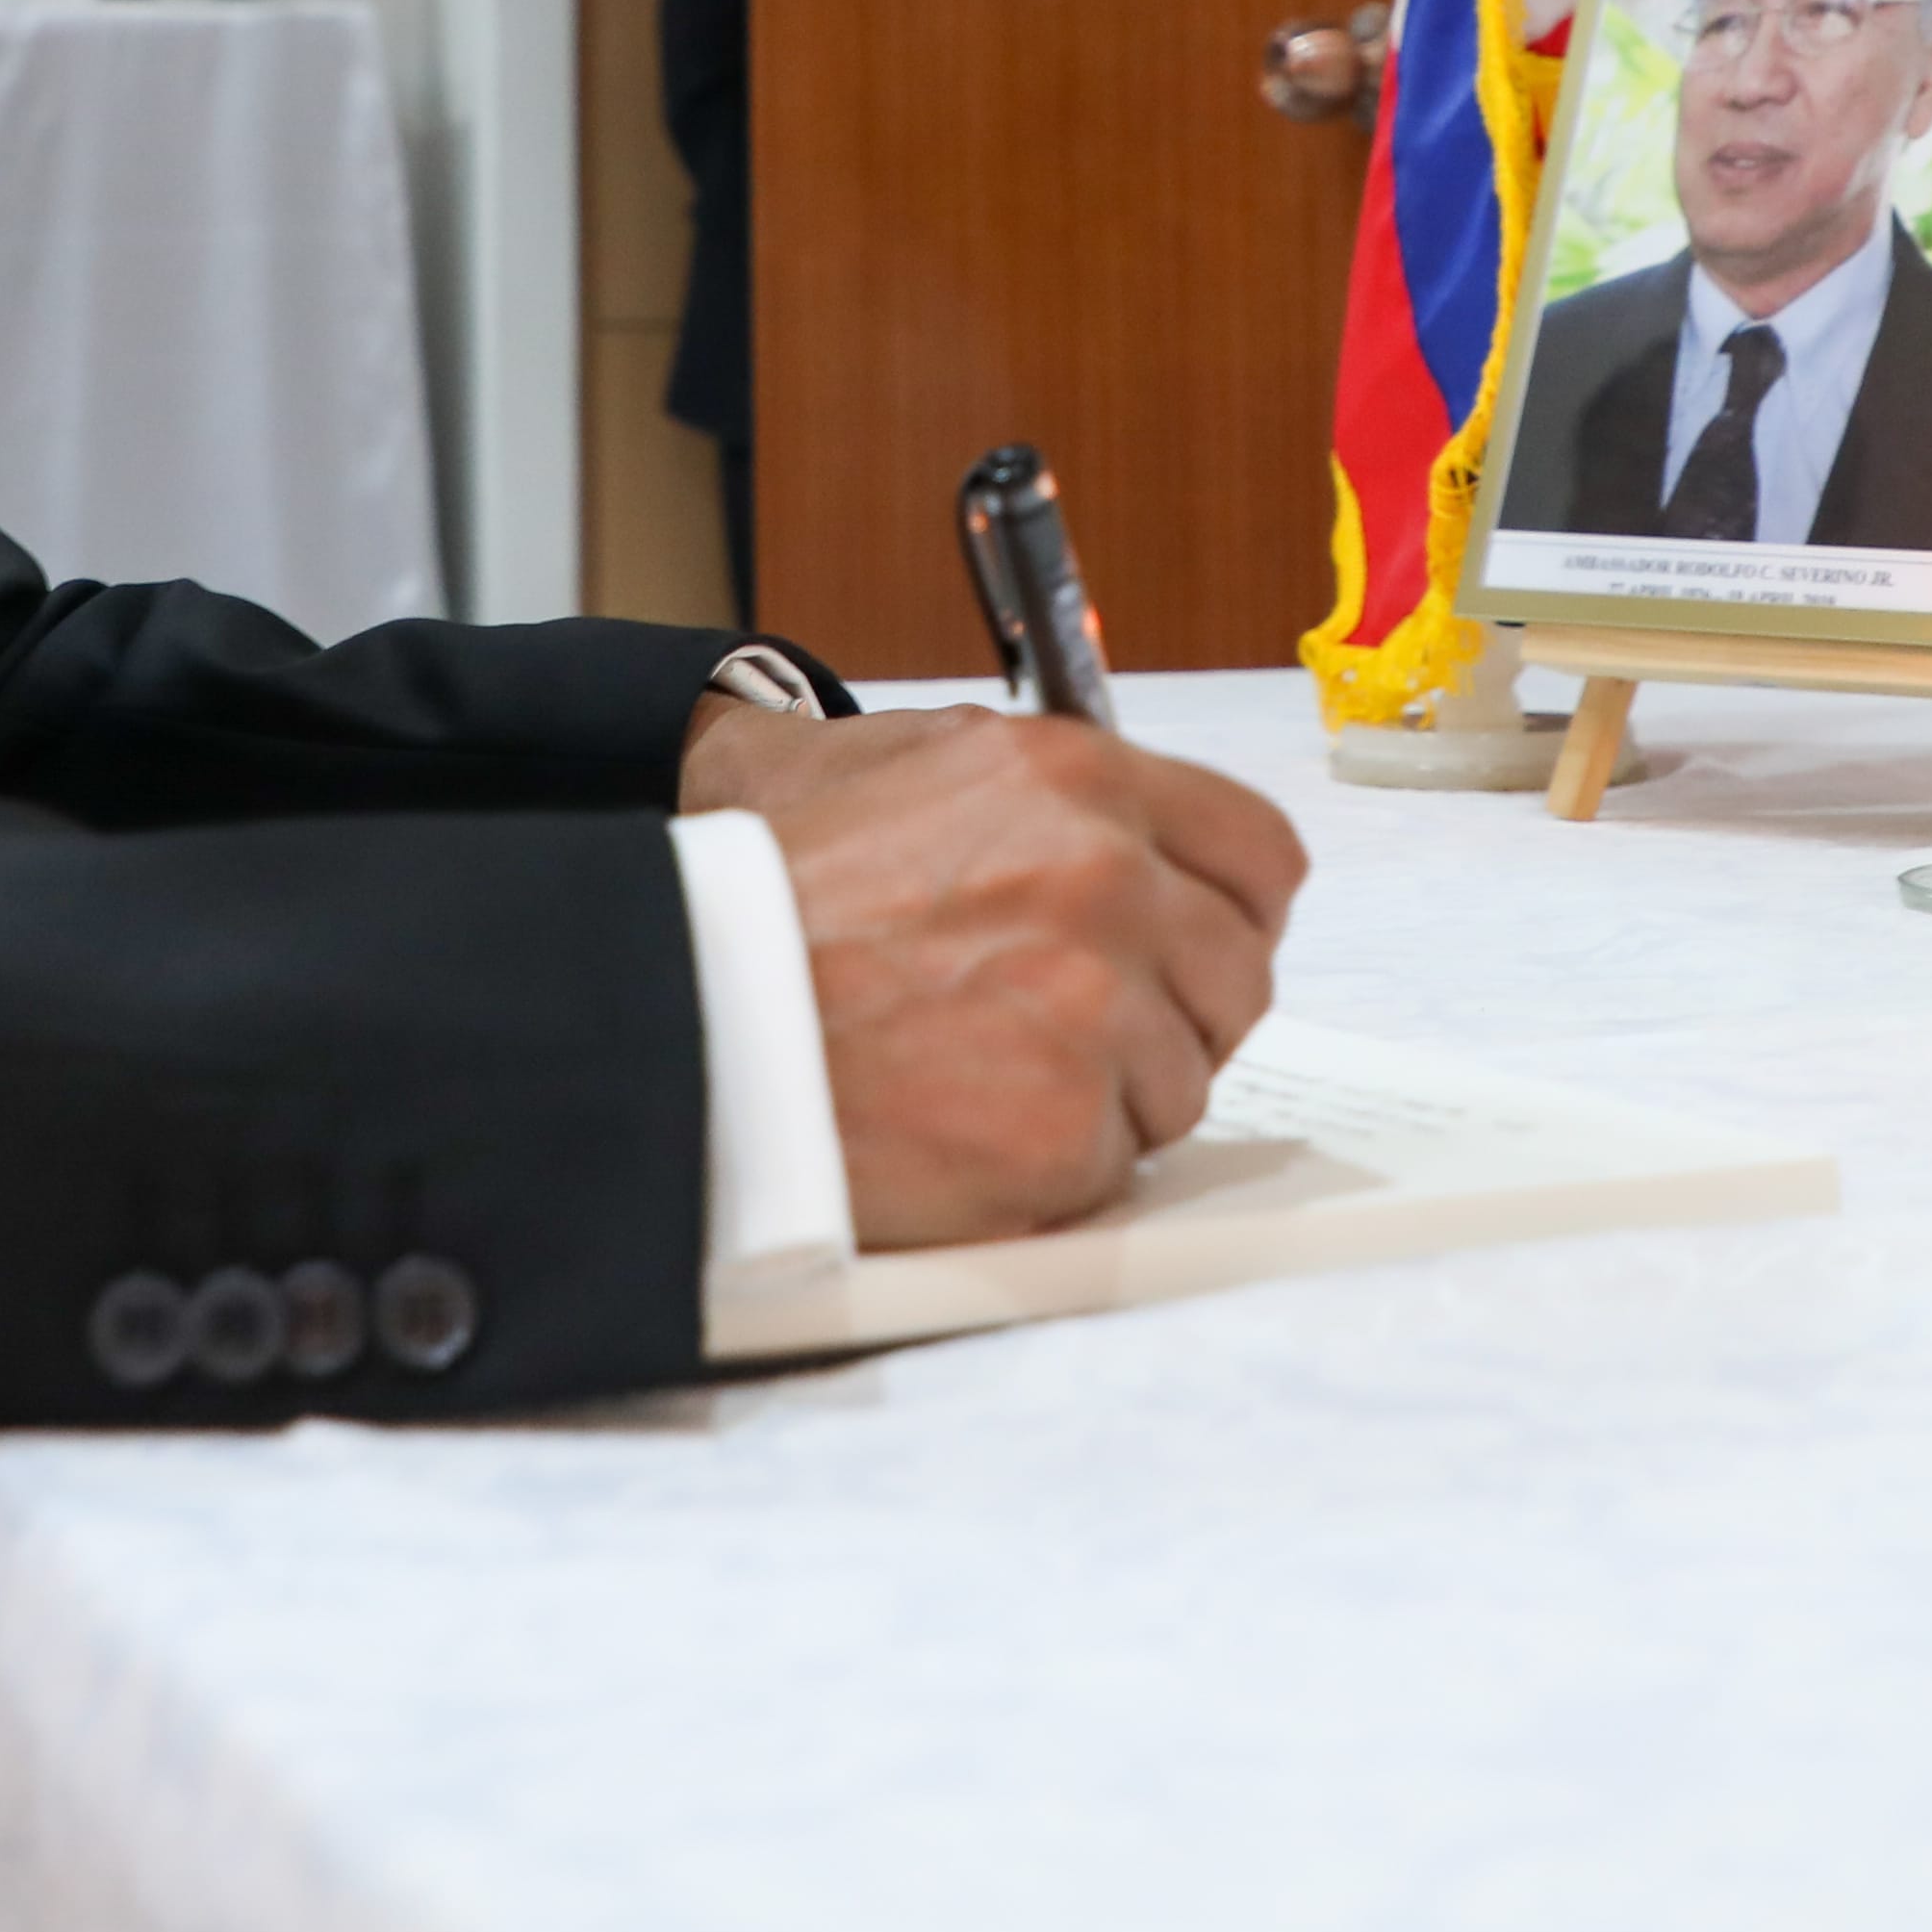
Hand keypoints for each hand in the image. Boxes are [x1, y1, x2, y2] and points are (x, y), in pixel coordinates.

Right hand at [697, 705, 1305, 1248]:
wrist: (675, 996)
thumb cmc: (762, 885)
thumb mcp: (897, 761)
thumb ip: (1033, 782)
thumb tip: (1123, 819)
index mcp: (1077, 781)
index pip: (1257, 856)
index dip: (1230, 913)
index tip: (1197, 948)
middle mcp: (1104, 880)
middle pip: (1236, 978)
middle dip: (1173, 1015)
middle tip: (1074, 1033)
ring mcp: (1093, 1009)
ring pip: (1180, 1083)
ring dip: (1106, 1097)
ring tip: (983, 1075)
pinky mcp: (1061, 1129)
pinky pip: (1114, 1168)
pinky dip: (1050, 1170)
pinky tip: (961, 1129)